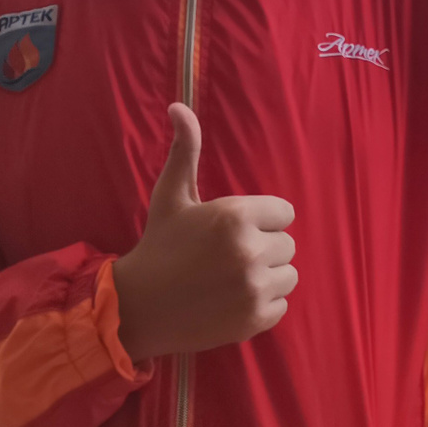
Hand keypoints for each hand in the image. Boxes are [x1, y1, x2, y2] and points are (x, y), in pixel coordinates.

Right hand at [111, 103, 296, 360]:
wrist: (138, 306)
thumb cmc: (159, 245)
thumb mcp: (171, 195)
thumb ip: (186, 150)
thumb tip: (180, 106)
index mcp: (236, 216)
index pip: (284, 213)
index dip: (261, 219)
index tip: (233, 229)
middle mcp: (251, 251)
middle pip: (288, 244)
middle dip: (264, 247)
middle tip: (229, 256)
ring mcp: (254, 289)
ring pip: (289, 275)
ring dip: (268, 276)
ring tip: (233, 277)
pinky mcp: (255, 320)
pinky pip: (282, 305)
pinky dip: (263, 304)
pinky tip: (233, 300)